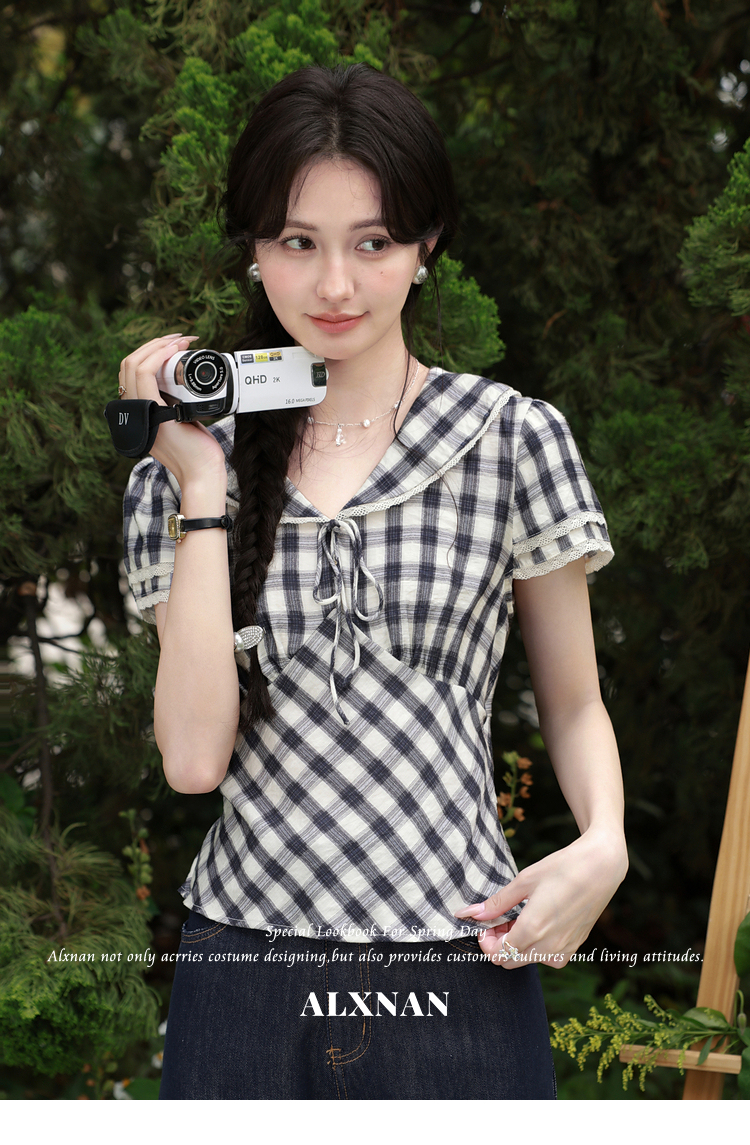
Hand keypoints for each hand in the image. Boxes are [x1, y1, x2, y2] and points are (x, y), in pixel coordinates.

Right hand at [118, 333, 226, 487]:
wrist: (202, 472)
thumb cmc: (197, 450)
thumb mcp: (182, 420)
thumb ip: (174, 405)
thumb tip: (181, 384)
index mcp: (138, 411)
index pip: (132, 372)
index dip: (150, 352)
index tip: (175, 344)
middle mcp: (134, 411)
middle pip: (129, 364)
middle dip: (154, 344)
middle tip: (179, 338)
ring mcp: (140, 412)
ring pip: (133, 364)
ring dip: (157, 345)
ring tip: (179, 340)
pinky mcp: (153, 412)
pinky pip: (144, 375)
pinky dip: (157, 356)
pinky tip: (172, 349)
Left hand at [454, 828, 627, 969]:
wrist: (601, 867)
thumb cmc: (562, 868)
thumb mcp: (524, 881)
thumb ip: (496, 903)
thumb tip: (469, 914)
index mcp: (533, 929)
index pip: (497, 954)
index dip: (486, 941)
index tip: (487, 923)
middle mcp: (549, 946)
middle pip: (510, 961)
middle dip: (499, 944)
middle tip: (500, 919)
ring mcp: (565, 949)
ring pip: (528, 960)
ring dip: (517, 946)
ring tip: (519, 917)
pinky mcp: (575, 946)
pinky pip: (548, 957)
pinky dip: (537, 947)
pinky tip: (539, 924)